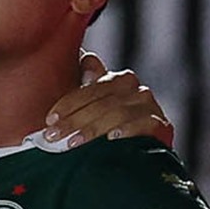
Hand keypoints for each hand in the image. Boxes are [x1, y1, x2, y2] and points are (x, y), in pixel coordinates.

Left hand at [43, 52, 174, 148]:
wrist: (142, 150)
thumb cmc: (108, 126)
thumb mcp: (92, 109)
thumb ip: (83, 90)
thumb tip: (81, 58)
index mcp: (114, 80)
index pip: (88, 88)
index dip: (67, 104)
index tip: (49, 120)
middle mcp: (132, 87)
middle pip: (100, 101)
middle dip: (73, 120)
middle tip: (53, 136)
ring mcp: (147, 104)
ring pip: (117, 112)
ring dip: (92, 128)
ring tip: (73, 143)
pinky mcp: (159, 123)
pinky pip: (142, 123)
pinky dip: (126, 130)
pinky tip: (111, 138)